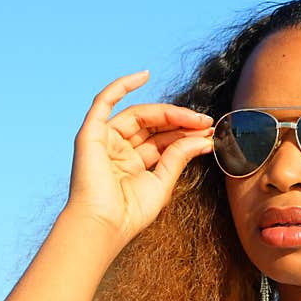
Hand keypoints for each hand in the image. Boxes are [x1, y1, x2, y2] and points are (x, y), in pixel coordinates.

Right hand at [62, 71, 214, 247]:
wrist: (104, 225)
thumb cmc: (130, 213)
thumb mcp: (163, 181)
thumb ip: (179, 156)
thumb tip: (204, 138)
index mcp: (134, 164)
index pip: (163, 141)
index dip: (186, 134)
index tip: (210, 132)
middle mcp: (119, 150)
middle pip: (153, 125)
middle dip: (181, 122)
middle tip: (206, 122)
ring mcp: (104, 140)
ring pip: (139, 115)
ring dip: (167, 112)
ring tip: (194, 116)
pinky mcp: (91, 134)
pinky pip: (104, 101)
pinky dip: (122, 86)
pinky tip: (145, 75)